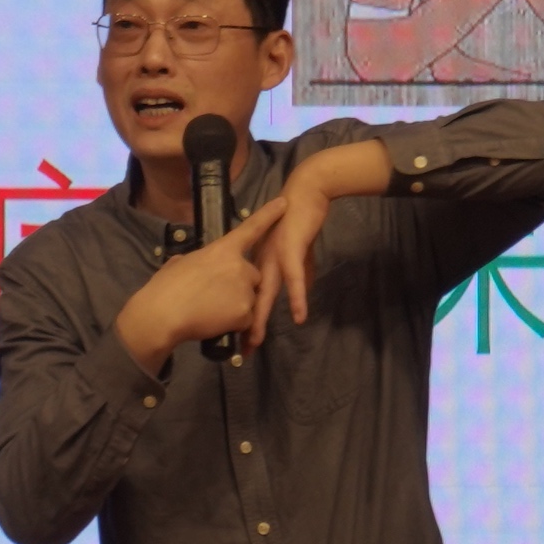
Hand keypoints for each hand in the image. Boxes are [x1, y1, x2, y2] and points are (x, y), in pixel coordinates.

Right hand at [113, 196, 289, 374]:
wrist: (163, 314)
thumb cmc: (164, 288)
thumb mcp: (179, 264)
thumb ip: (196, 262)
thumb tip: (191, 265)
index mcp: (221, 249)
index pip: (250, 229)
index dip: (268, 215)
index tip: (284, 203)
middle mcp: (238, 265)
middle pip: (253, 275)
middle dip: (242, 286)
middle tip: (217, 298)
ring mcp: (244, 289)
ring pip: (250, 300)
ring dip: (238, 307)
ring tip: (212, 313)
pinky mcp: (245, 312)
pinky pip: (247, 321)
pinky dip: (235, 325)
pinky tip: (215, 324)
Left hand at [247, 184, 330, 348]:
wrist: (306, 193)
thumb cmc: (300, 221)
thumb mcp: (298, 254)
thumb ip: (299, 275)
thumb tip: (302, 295)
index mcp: (258, 263)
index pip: (246, 296)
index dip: (241, 318)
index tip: (237, 340)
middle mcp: (261, 262)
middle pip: (249, 300)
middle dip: (244, 327)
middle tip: (240, 351)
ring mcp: (274, 256)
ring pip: (265, 294)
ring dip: (261, 319)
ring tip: (256, 341)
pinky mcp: (291, 250)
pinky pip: (294, 279)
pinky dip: (297, 298)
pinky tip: (300, 316)